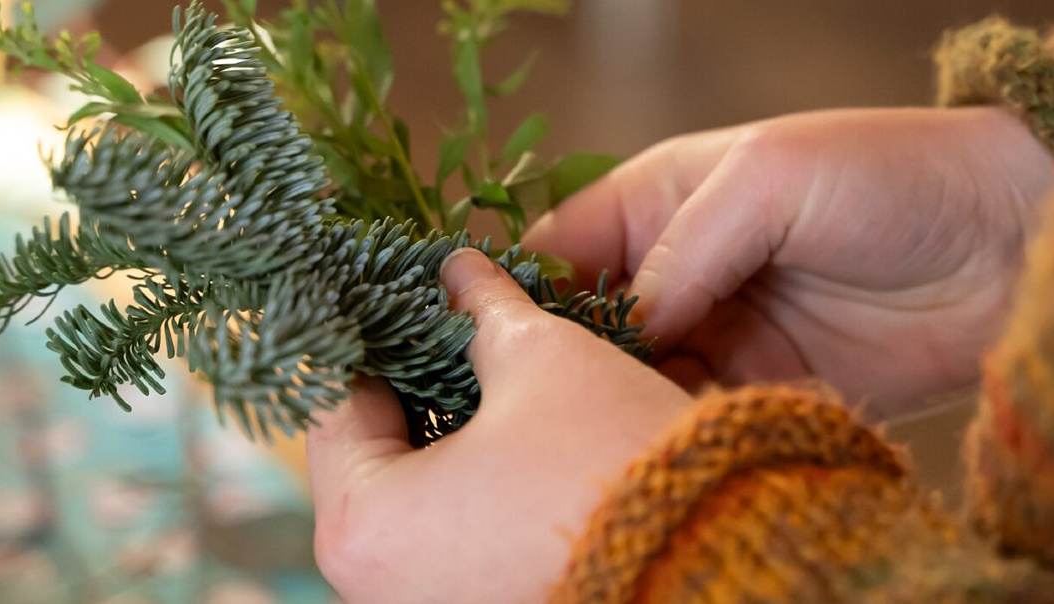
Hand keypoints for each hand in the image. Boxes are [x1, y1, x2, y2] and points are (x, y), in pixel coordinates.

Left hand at [308, 249, 692, 603]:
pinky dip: (469, 482)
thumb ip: (481, 309)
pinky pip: (449, 534)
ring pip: (411, 493)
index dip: (372, 332)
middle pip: (370, 451)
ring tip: (485, 373)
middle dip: (412, 381)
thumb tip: (457, 271)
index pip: (334, 401)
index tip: (400, 291)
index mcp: (362, 524)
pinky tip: (510, 436)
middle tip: (450, 324)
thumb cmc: (612, 466)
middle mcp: (375, 585)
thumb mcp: (541, 361)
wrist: (719, 566)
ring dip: (442, 430)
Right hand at [524, 106, 1053, 417]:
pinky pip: (692, 415)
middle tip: (547, 403)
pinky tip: (664, 443)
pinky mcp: (757, 386)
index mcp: (657, 203)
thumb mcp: (765, 177)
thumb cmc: (885, 174)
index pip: (558, 250)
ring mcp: (716, 333)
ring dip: (618, 406)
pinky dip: (673, 430)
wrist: (1003, 243)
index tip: (497, 339)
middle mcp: (675, 272)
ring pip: (631, 381)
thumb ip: (680, 249)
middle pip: (585, 328)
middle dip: (565, 364)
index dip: (523, 292)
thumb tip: (622, 328)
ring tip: (602, 431)